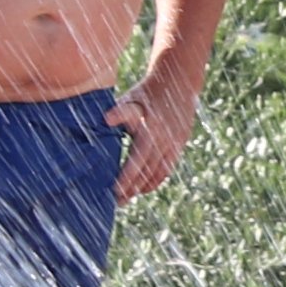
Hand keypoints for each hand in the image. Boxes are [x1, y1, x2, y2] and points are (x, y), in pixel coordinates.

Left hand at [113, 71, 202, 200]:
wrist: (178, 82)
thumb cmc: (148, 91)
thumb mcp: (133, 97)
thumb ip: (120, 110)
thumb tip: (106, 119)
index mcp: (151, 131)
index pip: (137, 162)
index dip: (126, 179)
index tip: (114, 193)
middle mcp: (165, 141)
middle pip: (147, 173)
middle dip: (132, 190)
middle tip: (115, 203)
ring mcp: (174, 145)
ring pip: (159, 174)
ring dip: (143, 188)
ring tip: (126, 199)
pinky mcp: (179, 146)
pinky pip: (167, 169)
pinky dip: (155, 181)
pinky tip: (143, 188)